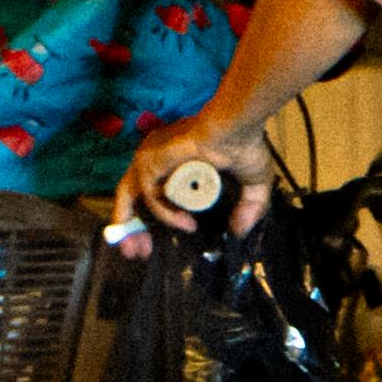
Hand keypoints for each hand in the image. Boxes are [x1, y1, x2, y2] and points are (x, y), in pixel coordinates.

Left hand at [113, 110, 273, 250]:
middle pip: (128, 198)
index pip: (146, 193)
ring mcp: (149, 158)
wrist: (237, 128)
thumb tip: (239, 232)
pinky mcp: (151, 161)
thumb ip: (249, 208)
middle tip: (139, 254)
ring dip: (135, 227)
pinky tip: (186, 223)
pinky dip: (165, 213)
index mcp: (170, 162)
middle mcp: (154, 158)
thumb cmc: (244, 146)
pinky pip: (150, 195)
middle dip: (129, 229)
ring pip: (129, 198)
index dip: (146, 220)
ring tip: (147, 250)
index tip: (150, 246)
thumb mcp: (252, 184)